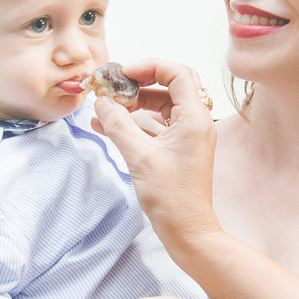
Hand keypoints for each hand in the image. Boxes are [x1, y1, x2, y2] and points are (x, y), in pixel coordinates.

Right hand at [91, 58, 221, 252]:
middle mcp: (197, 122)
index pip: (177, 73)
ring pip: (163, 104)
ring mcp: (189, 136)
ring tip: (107, 107)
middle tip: (117, 84)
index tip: (123, 73)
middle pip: (173, 84)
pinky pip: (158, 125)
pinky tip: (109, 125)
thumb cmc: (171, 197)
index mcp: (195, 118)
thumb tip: (101, 101)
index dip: (149, 66)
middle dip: (142, 80)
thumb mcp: (139, 157)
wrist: (187, 231)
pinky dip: (137, 121)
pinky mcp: (180, 149)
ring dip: (136, 102)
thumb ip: (118, 124)